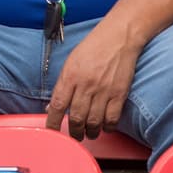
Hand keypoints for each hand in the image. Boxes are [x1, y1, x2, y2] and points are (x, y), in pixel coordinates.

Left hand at [46, 21, 140, 140]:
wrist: (120, 36)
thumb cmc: (94, 47)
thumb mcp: (71, 62)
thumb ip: (63, 85)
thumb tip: (53, 107)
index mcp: (70, 76)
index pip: (57, 106)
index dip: (53, 124)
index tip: (52, 132)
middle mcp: (86, 85)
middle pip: (76, 118)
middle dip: (74, 132)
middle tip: (75, 136)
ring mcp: (103, 90)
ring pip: (93, 122)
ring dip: (90, 132)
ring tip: (89, 133)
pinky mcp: (119, 93)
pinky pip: (112, 118)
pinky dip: (107, 127)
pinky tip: (105, 126)